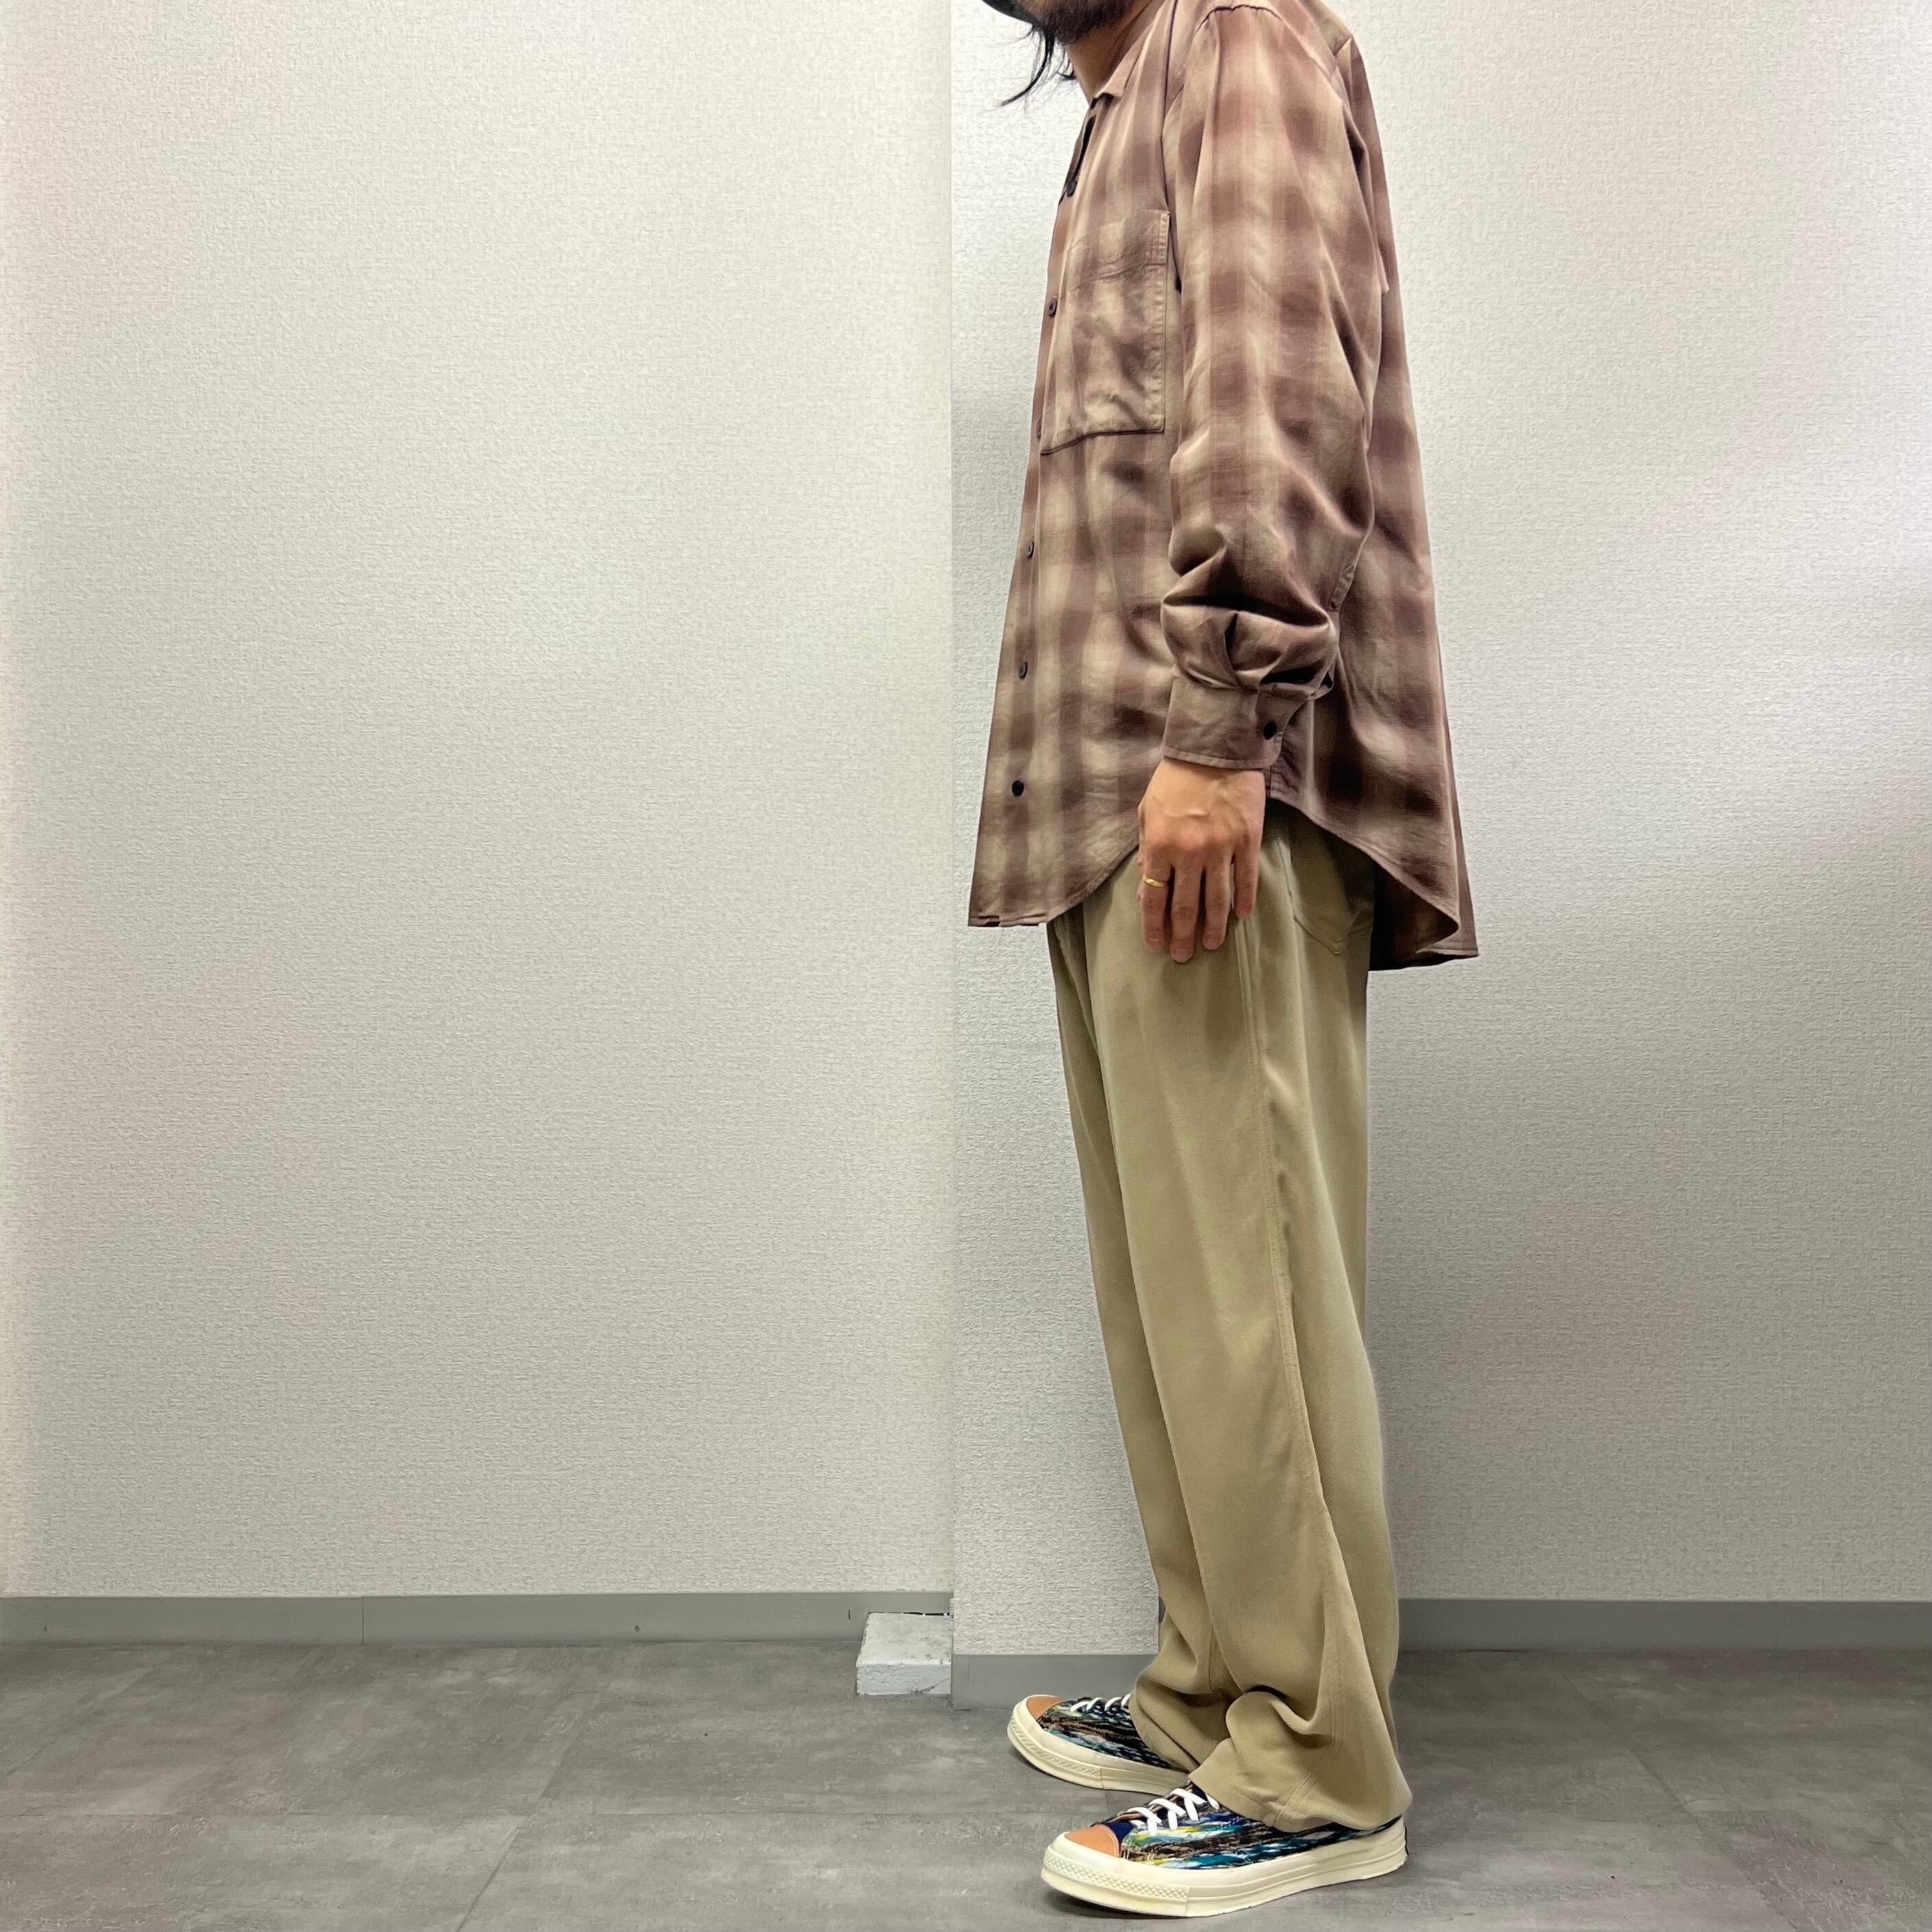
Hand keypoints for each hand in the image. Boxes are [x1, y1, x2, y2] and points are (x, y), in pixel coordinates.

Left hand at [1135, 758, 1265, 960]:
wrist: (1214, 749)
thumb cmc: (1174, 779)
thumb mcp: (1147, 812)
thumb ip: (1147, 851)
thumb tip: (1148, 886)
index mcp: (1159, 846)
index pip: (1153, 898)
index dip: (1154, 926)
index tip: (1156, 946)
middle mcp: (1188, 853)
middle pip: (1185, 907)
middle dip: (1182, 936)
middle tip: (1183, 956)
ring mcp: (1220, 849)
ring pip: (1217, 900)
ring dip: (1214, 928)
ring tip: (1212, 946)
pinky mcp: (1247, 841)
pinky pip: (1245, 880)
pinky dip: (1243, 901)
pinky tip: (1241, 917)